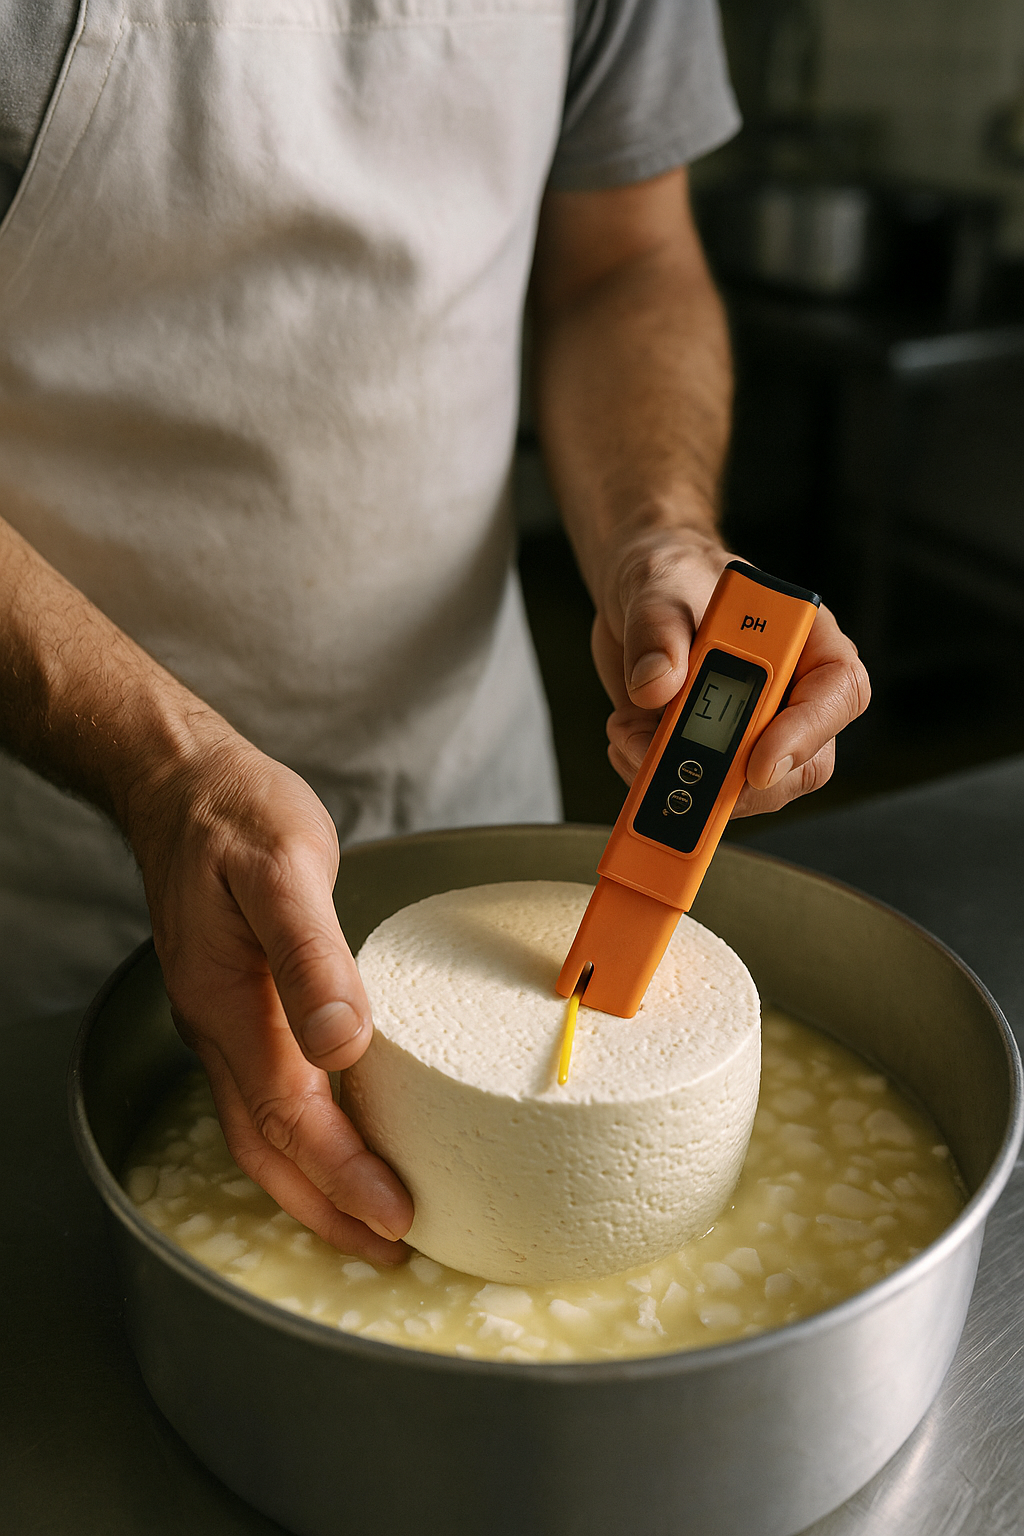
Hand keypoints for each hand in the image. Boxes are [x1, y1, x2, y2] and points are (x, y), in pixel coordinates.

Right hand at [125, 722, 412, 1260]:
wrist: (184, 784)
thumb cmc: (237, 816)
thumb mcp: (283, 870)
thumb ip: (313, 957)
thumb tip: (344, 1043)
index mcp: (230, 1006)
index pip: (288, 1118)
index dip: (342, 1175)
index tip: (396, 1216)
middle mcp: (220, 1028)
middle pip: (268, 1148)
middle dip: (328, 1209)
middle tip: (392, 1248)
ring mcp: (223, 1021)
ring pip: (263, 1129)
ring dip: (315, 1182)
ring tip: (373, 1219)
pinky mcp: (238, 1004)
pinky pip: (267, 1092)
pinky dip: (306, 1134)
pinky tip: (344, 1135)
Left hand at [591, 529, 869, 814]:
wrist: (635, 599)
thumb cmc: (669, 577)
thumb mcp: (658, 586)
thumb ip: (658, 630)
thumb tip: (657, 686)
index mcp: (805, 638)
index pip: (838, 692)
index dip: (807, 734)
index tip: (758, 764)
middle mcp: (792, 692)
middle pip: (802, 764)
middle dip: (734, 778)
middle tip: (668, 762)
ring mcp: (756, 731)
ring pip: (749, 791)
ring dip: (685, 780)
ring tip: (628, 736)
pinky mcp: (716, 755)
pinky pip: (700, 792)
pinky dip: (655, 777)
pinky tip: (625, 738)